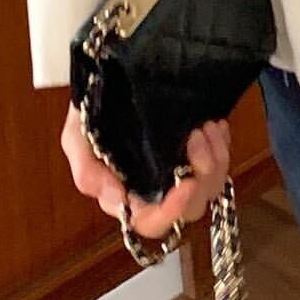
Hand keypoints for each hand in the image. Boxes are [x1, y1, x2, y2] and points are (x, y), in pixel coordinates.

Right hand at [60, 102, 232, 241]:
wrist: (113, 78)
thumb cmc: (91, 115)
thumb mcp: (76, 139)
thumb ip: (88, 172)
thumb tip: (116, 200)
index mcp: (129, 195)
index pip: (152, 222)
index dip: (172, 212)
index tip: (188, 184)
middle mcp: (158, 190)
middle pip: (193, 205)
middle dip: (203, 172)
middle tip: (197, 134)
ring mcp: (182, 171)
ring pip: (213, 183)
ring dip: (216, 154)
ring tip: (205, 124)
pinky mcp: (200, 152)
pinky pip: (223, 159)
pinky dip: (223, 142)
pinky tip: (215, 123)